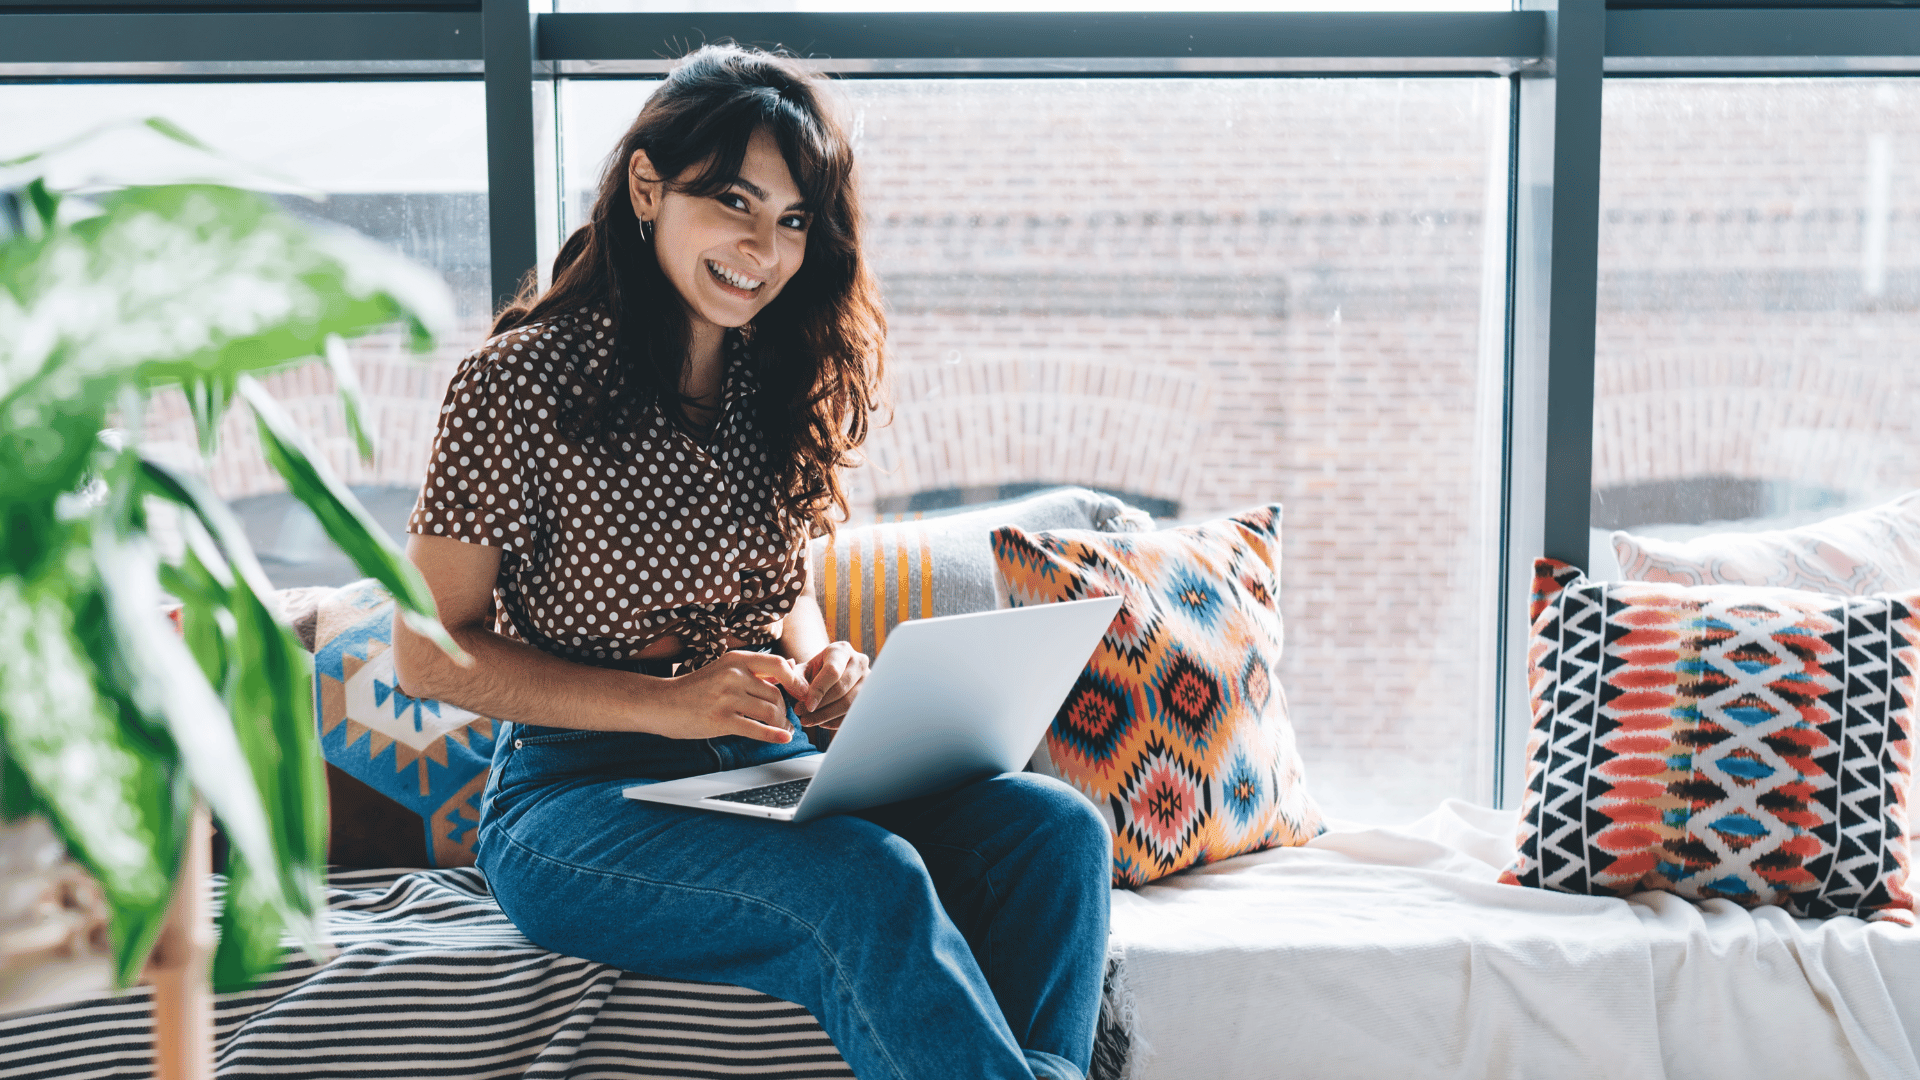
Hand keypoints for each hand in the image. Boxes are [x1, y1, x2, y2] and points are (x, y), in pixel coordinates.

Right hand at [648, 650, 810, 743]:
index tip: (803, 692)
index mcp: (736, 660)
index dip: (795, 680)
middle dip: (784, 710)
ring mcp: (726, 698)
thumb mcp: (725, 669)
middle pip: (775, 694)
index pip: (777, 665)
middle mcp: (732, 675)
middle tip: (786, 720)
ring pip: (769, 711)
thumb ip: (755, 669)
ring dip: (779, 724)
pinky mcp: (720, 720)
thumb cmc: (696, 688)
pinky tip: (782, 738)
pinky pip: (755, 729)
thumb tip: (791, 667)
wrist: (662, 703)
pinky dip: (773, 735)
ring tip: (782, 729)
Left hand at [794, 642, 868, 730]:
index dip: (818, 690)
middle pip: (841, 689)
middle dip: (820, 706)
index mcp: (841, 650)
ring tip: (807, 721)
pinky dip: (836, 722)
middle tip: (801, 715)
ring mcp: (868, 680)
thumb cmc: (814, 672)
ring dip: (826, 716)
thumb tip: (790, 677)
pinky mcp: (870, 696)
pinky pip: (854, 713)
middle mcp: (859, 662)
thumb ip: (791, 674)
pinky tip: (821, 722)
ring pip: (849, 704)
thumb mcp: (802, 669)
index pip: (832, 671)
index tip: (805, 705)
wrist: (831, 675)